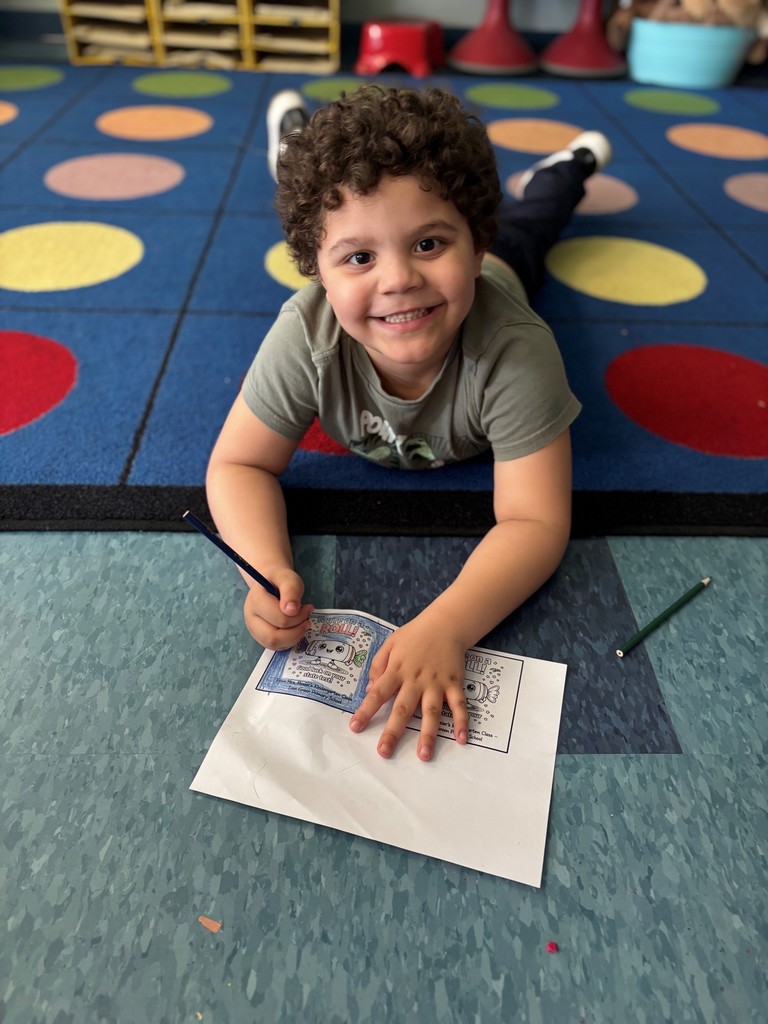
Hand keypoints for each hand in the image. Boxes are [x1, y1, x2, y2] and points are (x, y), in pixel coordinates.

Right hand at [243, 568, 313, 649]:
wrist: (269, 582)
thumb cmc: (279, 579)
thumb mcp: (288, 578)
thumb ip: (290, 590)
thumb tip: (291, 610)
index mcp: (255, 601)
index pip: (279, 618)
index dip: (298, 616)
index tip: (309, 607)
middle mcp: (250, 618)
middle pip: (273, 637)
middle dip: (296, 631)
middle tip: (307, 620)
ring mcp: (254, 629)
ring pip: (274, 645)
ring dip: (294, 637)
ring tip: (303, 623)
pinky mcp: (260, 637)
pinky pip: (276, 647)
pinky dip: (289, 641)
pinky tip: (295, 628)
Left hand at [349, 616, 468, 761]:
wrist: (445, 623)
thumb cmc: (414, 636)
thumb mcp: (389, 644)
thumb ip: (378, 666)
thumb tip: (369, 690)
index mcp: (397, 670)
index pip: (378, 693)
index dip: (366, 710)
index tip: (355, 727)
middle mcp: (416, 679)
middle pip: (403, 708)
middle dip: (393, 731)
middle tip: (384, 752)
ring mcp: (437, 683)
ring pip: (432, 711)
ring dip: (428, 734)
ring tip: (424, 756)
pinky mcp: (454, 683)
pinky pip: (459, 705)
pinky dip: (462, 721)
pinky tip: (461, 739)